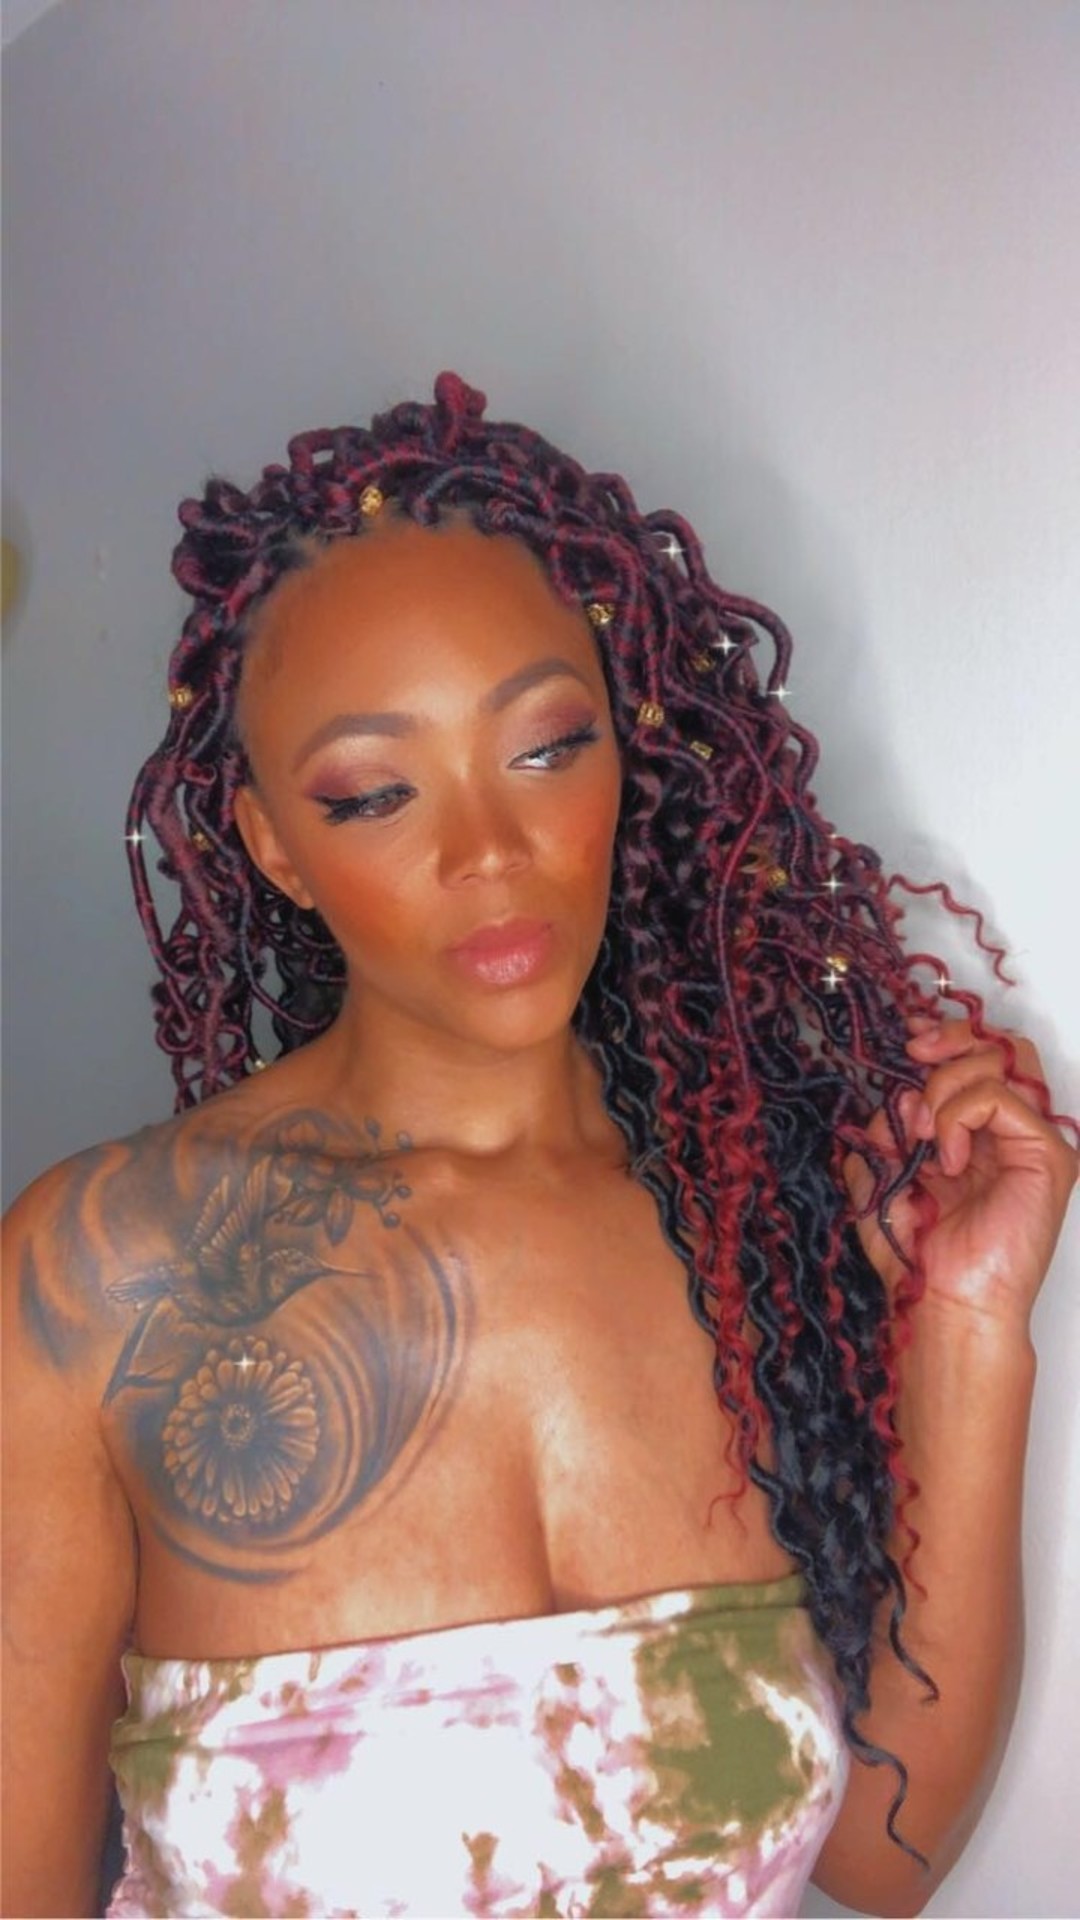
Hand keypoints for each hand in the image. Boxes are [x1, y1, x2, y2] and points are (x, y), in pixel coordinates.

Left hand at [846, 1019, 1077, 1334]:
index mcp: (974, 1133)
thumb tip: (899, 1095)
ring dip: (946, 1082)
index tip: (905, 1041)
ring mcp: (1032, 1141)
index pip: (977, 1059)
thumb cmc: (916, 1254)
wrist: (943, 1302)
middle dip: (949, 1041)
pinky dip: (960, 1114)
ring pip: (1003, 1060)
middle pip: (999, 1046)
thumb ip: (887, 1127)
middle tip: (913, 1057)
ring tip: (924, 1132)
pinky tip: (945, 1158)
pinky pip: (1001, 1098)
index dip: (943, 1038)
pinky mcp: (1048, 1156)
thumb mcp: (880, 1174)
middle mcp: (1008, 1132)